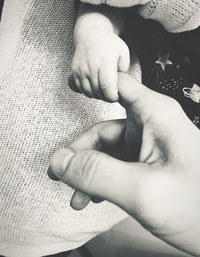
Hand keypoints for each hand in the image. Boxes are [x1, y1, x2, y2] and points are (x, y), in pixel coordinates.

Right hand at [50, 73, 199, 255]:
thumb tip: (59, 162)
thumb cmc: (198, 209)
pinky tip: (94, 197)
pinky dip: (102, 180)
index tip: (68, 102)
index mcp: (155, 115)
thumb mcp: (144, 192)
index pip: (117, 85)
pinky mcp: (149, 163)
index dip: (92, 89)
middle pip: (103, 129)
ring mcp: (149, 145)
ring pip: (107, 152)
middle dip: (81, 155)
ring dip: (89, 173)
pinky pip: (117, 165)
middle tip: (61, 178)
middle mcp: (151, 125)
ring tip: (78, 198)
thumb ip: (97, 174)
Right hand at [72, 28, 129, 101]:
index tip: (116, 96)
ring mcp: (81, 69)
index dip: (112, 96)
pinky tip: (95, 88)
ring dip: (96, 95)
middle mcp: (91, 66)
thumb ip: (124, 68)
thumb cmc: (109, 43)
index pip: (107, 87)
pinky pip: (80, 88)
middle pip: (97, 91)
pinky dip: (88, 91)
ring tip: (103, 92)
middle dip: (105, 97)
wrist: (90, 33)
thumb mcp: (123, 52)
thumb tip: (119, 81)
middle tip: (111, 95)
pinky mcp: (74, 71)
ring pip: (88, 91)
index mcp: (105, 62)